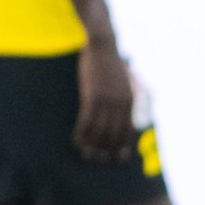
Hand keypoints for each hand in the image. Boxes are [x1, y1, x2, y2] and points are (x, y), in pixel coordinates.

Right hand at [75, 38, 136, 163]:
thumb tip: (119, 107)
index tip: (117, 158)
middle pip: (114, 135)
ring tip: (84, 153)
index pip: (127, 131)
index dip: (122, 147)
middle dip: (105, 150)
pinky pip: (86, 122)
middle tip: (96, 159)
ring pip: (99, 131)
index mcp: (130, 101)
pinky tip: (75, 140)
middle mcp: (121, 104)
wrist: (101, 44)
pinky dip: (81, 134)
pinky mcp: (92, 97)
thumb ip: (122, 94)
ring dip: (91, 145)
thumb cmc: (108, 60)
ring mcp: (107, 101)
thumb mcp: (122, 79)